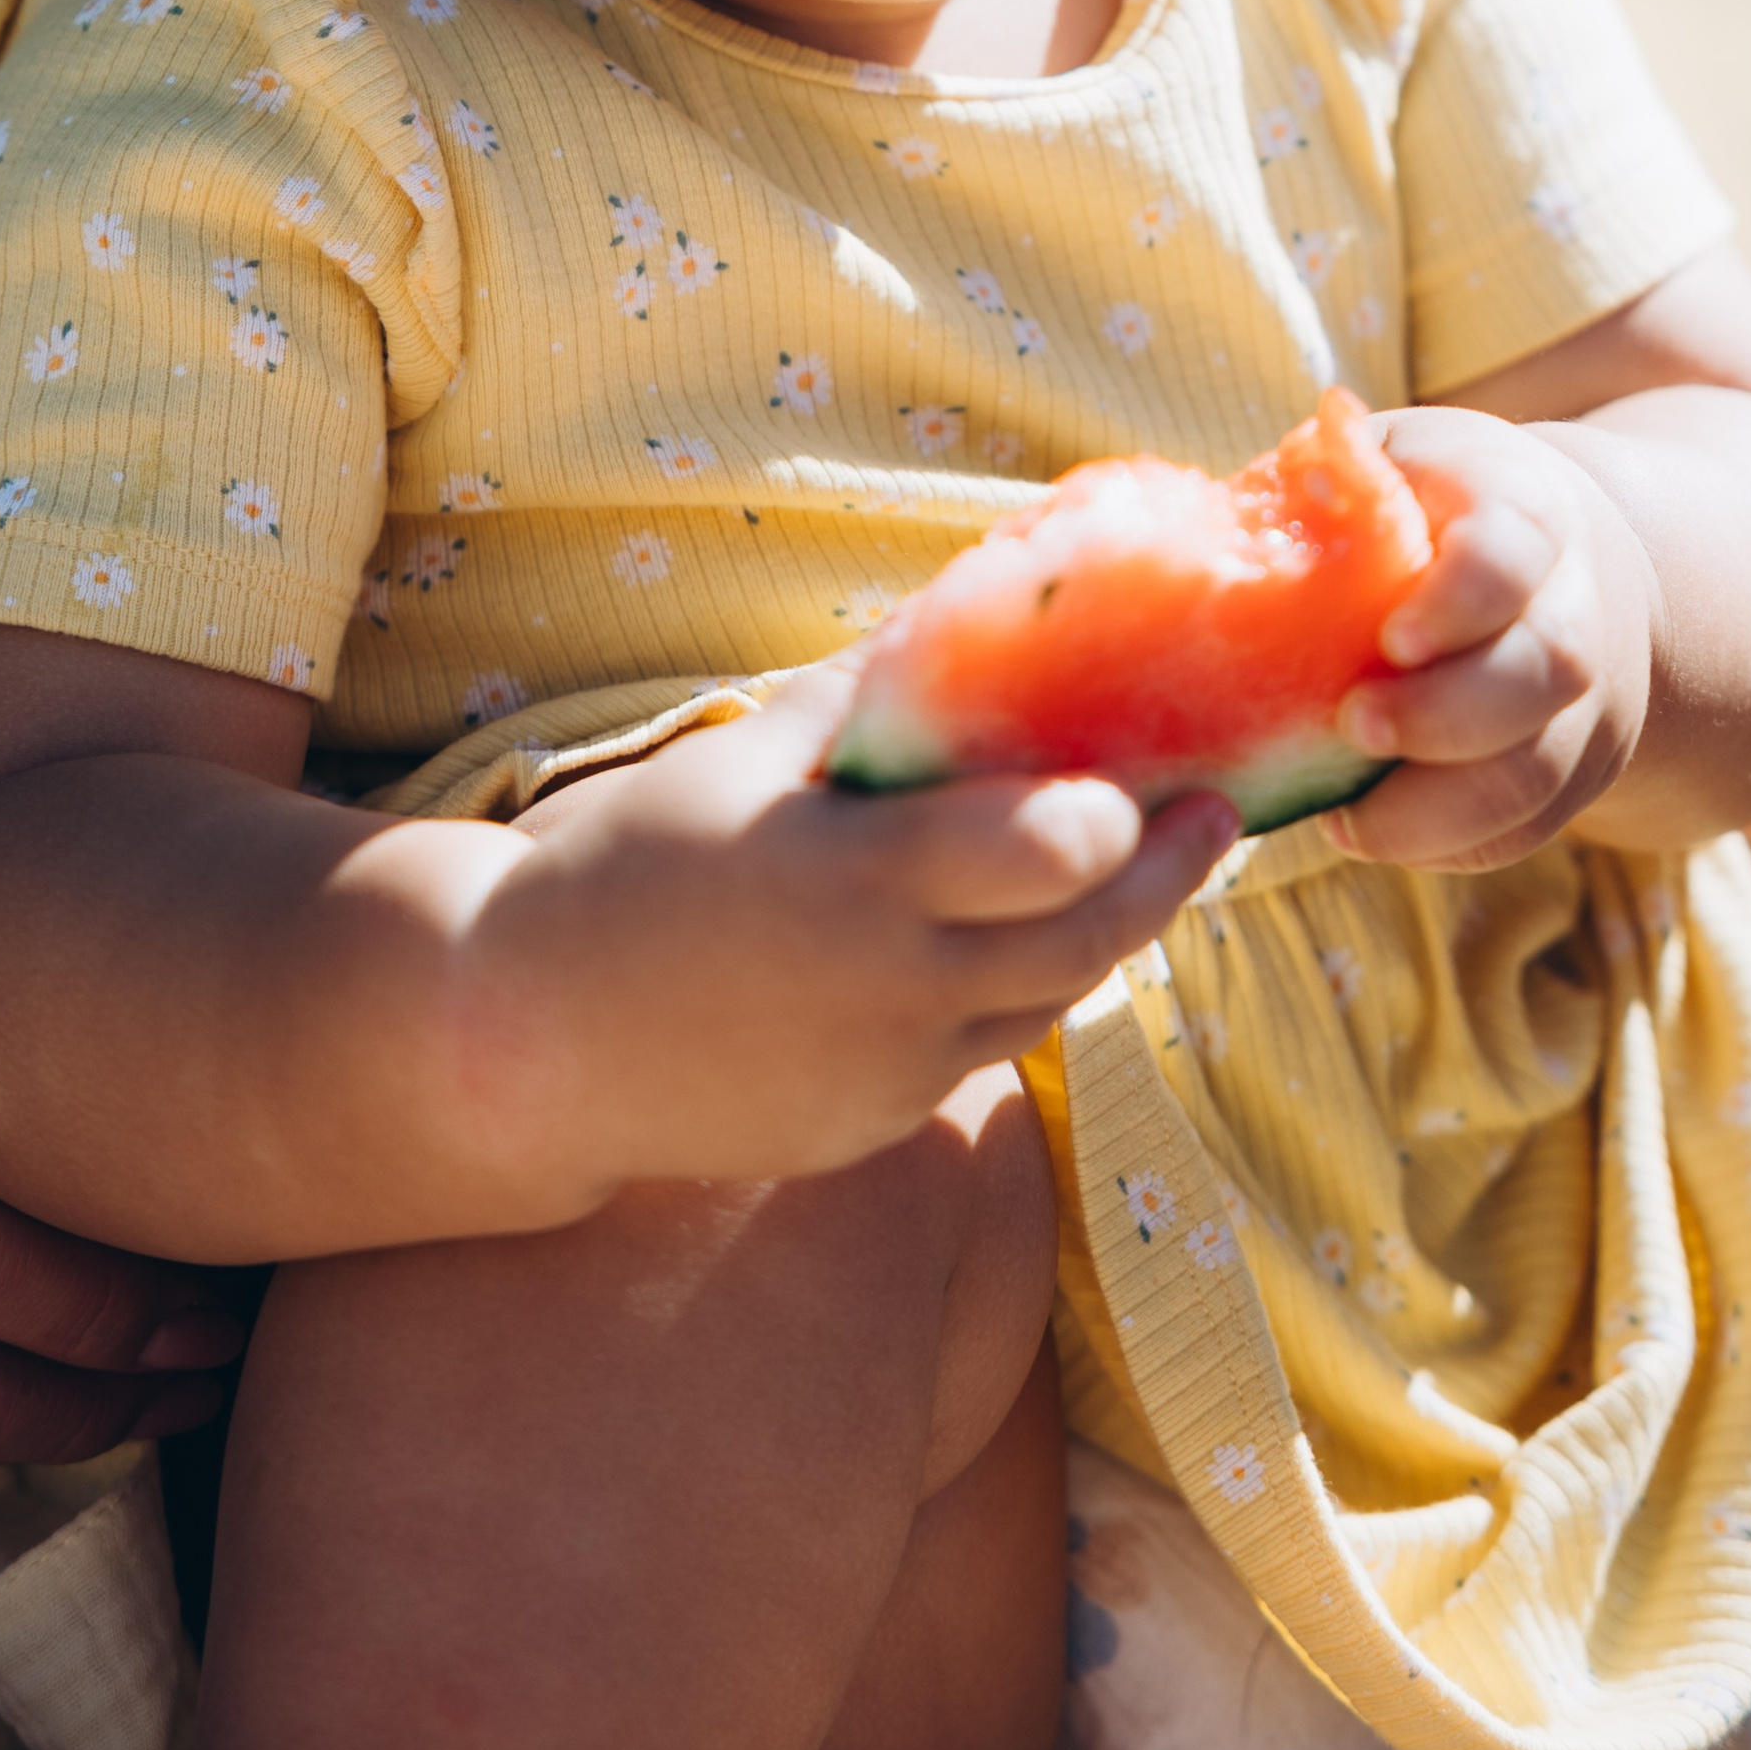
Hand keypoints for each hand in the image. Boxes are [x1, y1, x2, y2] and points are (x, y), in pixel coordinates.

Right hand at [494, 662, 1238, 1189]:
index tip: (1162, 773)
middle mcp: (894, 991)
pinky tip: (1030, 931)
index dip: (1122, 820)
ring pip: (1052, 1002)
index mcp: (859, 882)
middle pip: (1088, 941)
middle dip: (1170, 879)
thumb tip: (961, 623)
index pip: (1048, 853)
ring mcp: (891, 1075)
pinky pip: (988, 1050)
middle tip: (1220, 816)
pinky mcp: (878, 1126)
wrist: (529, 1045)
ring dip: (1110, 935)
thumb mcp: (740, 759)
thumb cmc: (629, 872)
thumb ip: (864, 702)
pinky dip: (1026, 988)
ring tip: (1151, 863)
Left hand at [1332, 407, 1653, 871]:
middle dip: (1448, 714)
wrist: (1551, 559)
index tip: (1391, 638)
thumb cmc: (1426, 502)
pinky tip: (1370, 829)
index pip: (1513, 550)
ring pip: (1541, 769)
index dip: (1460, 599)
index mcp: (1523, 507)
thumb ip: (1320, 485)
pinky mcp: (1571, 770)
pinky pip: (1525, 826)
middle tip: (1352, 726)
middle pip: (1546, 670)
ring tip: (1347, 817)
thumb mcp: (1386, 461)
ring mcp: (1583, 696)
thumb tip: (1198, 541)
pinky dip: (1448, 843)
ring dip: (1442, 807)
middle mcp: (1573, 603)